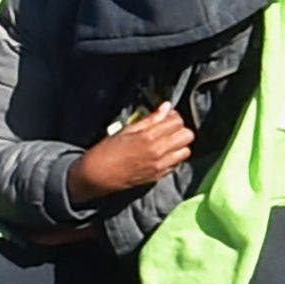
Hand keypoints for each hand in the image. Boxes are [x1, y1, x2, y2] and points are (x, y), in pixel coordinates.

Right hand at [72, 107, 192, 207]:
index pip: (177, 121)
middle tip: (167, 129)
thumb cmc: (107, 151)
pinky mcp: (159, 176)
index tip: (165, 116)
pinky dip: (174, 157)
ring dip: (179, 144)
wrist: (97, 176)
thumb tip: (166, 107)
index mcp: (149, 137)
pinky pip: (177, 163)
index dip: (172, 116)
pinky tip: (162, 154)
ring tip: (166, 142)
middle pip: (187, 135)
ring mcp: (161, 165)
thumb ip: (150, 119)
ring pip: (186, 150)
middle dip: (179, 129)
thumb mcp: (126, 130)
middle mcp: (159, 152)